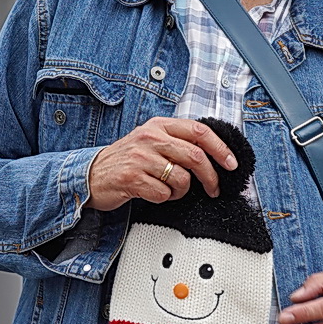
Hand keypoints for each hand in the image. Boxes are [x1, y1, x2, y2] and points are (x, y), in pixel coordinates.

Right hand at [86, 116, 237, 210]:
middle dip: (210, 177)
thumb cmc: (125, 160)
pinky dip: (164, 198)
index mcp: (159, 125)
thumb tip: (212, 154)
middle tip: (213, 189)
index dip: (221, 148)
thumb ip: (177, 141)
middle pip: (196, 157)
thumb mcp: (150, 141)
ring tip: (170, 190)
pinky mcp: (133, 178)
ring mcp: (141, 158)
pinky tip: (153, 194)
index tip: (231, 163)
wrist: (91, 175)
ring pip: (182, 178)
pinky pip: (164, 194)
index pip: (200, 131)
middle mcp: (150, 137)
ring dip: (182, 191)